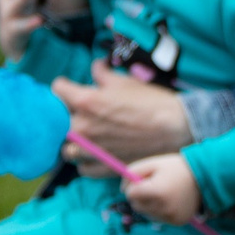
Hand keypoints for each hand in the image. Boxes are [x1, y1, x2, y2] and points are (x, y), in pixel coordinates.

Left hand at [55, 63, 194, 172]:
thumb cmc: (151, 102)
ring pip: (67, 149)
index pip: (57, 89)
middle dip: (68, 115)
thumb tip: (95, 67)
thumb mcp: (124, 81)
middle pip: (58, 120)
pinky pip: (83, 168)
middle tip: (82, 113)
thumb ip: (102, 74)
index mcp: (85, 101)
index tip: (71, 88)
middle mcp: (83, 127)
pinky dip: (87, 162)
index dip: (64, 86)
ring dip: (74, 142)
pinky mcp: (104, 168)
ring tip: (86, 137)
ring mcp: (92, 150)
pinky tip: (96, 153)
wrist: (177, 129)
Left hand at [121, 153, 202, 224]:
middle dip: (139, 195)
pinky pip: (158, 218)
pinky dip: (158, 210)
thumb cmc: (174, 168)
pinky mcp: (177, 222)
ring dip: (148, 204)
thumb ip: (132, 172)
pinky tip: (169, 201)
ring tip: (162, 192)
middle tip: (152, 185)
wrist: (202, 177)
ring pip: (146, 213)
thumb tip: (122, 190)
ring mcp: (171, 217)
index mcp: (157, 191)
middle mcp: (164, 207)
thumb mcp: (152, 163)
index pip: (130, 194)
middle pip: (136, 205)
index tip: (142, 179)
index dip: (133, 186)